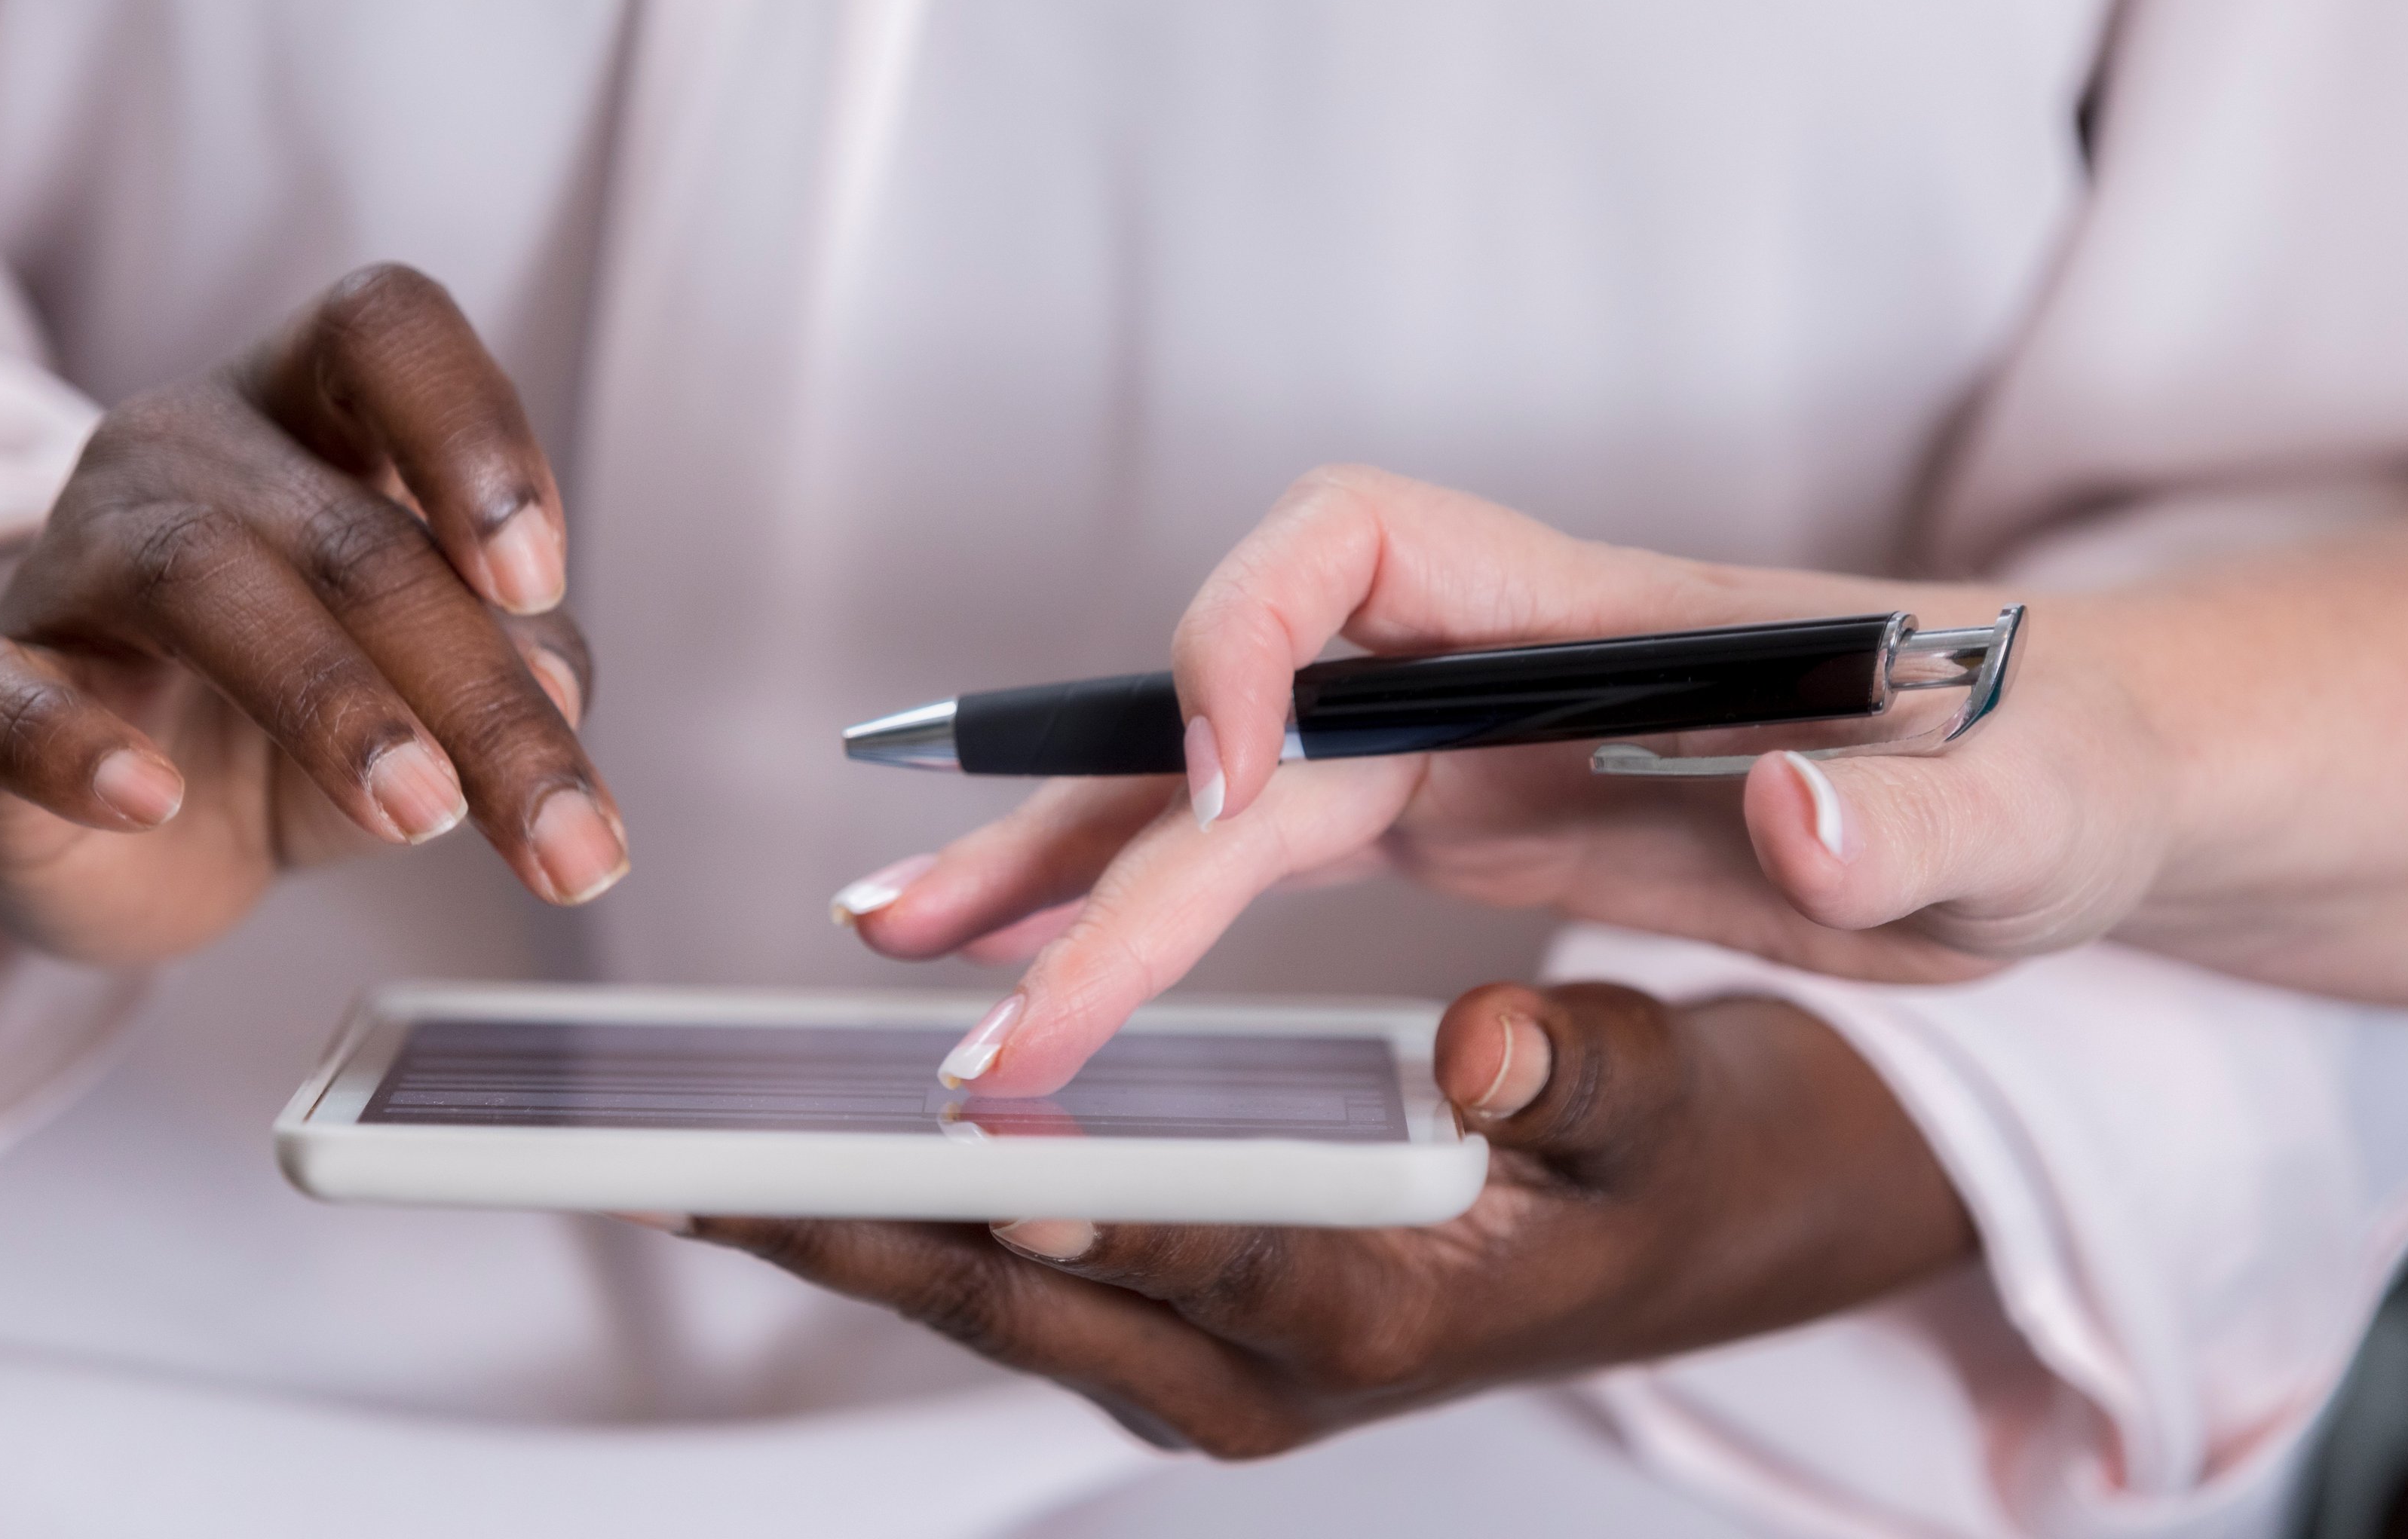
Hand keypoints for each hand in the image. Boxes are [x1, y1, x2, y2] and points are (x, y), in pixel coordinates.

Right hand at [0, 263, 626, 962]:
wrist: (122, 816)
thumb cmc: (313, 712)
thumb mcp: (440, 680)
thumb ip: (513, 661)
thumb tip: (558, 690)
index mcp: (314, 411)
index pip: (386, 329)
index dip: (473, 431)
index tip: (541, 581)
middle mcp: (187, 452)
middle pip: (348, 533)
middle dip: (481, 693)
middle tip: (567, 830)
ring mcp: (72, 560)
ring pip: (199, 584)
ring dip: (334, 705)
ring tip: (424, 815)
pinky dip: (70, 746)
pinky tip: (148, 797)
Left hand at [687, 981, 1973, 1455]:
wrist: (1732, 1234)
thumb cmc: (1700, 1163)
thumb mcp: (1669, 1102)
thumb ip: (1572, 1073)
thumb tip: (1477, 1037)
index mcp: (1382, 1313)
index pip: (1168, 1244)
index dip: (1017, 1196)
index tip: (873, 1153)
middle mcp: (1280, 1370)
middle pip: (1021, 1300)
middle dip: (846, 1234)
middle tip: (675, 1165)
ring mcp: (1237, 1368)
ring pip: (1007, 1306)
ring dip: (863, 1238)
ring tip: (713, 1165)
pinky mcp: (1217, 1338)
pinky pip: (1041, 1289)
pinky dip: (936, 1232)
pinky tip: (857, 1167)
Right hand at [845, 466, 2177, 1091]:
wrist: (2049, 800)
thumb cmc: (2048, 769)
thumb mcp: (2023, 815)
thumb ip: (1919, 817)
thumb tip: (1796, 817)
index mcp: (1589, 611)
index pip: (1350, 545)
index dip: (1254, 637)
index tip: (1236, 785)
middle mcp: (1488, 662)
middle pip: (1240, 712)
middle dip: (1097, 831)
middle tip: (952, 965)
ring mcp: (1460, 747)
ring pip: (1217, 797)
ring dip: (1066, 872)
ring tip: (913, 958)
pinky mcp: (1461, 826)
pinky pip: (1265, 863)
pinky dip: (1149, 908)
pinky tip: (1050, 971)